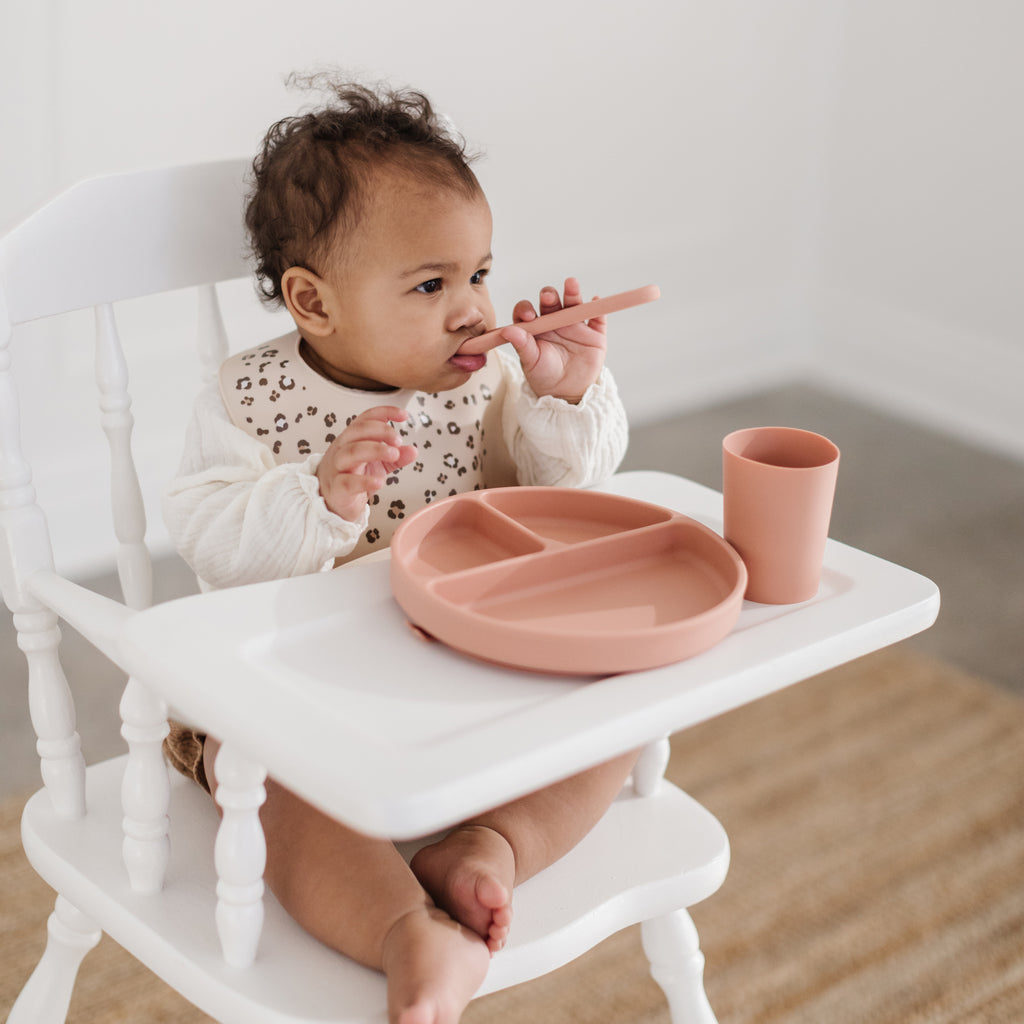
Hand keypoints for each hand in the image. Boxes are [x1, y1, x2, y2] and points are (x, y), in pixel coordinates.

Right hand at [316, 406, 416, 521]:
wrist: (331, 500)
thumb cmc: (352, 476)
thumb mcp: (378, 464)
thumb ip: (396, 456)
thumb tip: (413, 451)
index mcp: (352, 438)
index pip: (366, 418)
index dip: (384, 413)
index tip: (403, 415)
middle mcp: (343, 448)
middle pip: (358, 431)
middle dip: (382, 431)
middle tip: (399, 441)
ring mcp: (337, 467)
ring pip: (352, 452)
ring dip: (376, 450)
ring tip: (394, 455)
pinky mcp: (337, 488)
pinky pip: (348, 482)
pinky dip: (365, 481)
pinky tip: (379, 481)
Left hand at [502, 277, 606, 402]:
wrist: (566, 392)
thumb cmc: (544, 375)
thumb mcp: (531, 362)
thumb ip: (521, 345)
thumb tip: (507, 331)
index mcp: (535, 326)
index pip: (527, 310)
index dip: (526, 309)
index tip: (528, 316)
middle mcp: (554, 320)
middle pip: (551, 301)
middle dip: (549, 295)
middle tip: (548, 297)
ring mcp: (575, 325)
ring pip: (574, 304)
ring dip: (572, 293)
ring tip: (571, 284)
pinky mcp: (594, 333)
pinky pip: (597, 318)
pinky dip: (598, 309)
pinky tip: (595, 301)